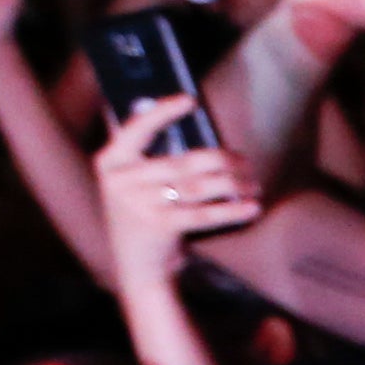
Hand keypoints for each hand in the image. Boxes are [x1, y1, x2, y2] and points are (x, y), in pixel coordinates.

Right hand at [88, 93, 255, 286]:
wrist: (137, 265)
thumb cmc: (146, 213)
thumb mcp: (137, 183)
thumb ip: (154, 157)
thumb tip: (197, 128)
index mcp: (110, 162)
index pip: (136, 129)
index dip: (162, 112)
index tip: (190, 100)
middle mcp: (119, 182)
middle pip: (181, 162)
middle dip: (222, 160)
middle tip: (247, 162)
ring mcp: (137, 206)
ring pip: (196, 187)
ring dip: (232, 183)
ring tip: (254, 184)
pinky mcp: (158, 228)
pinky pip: (203, 214)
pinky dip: (231, 210)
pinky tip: (252, 206)